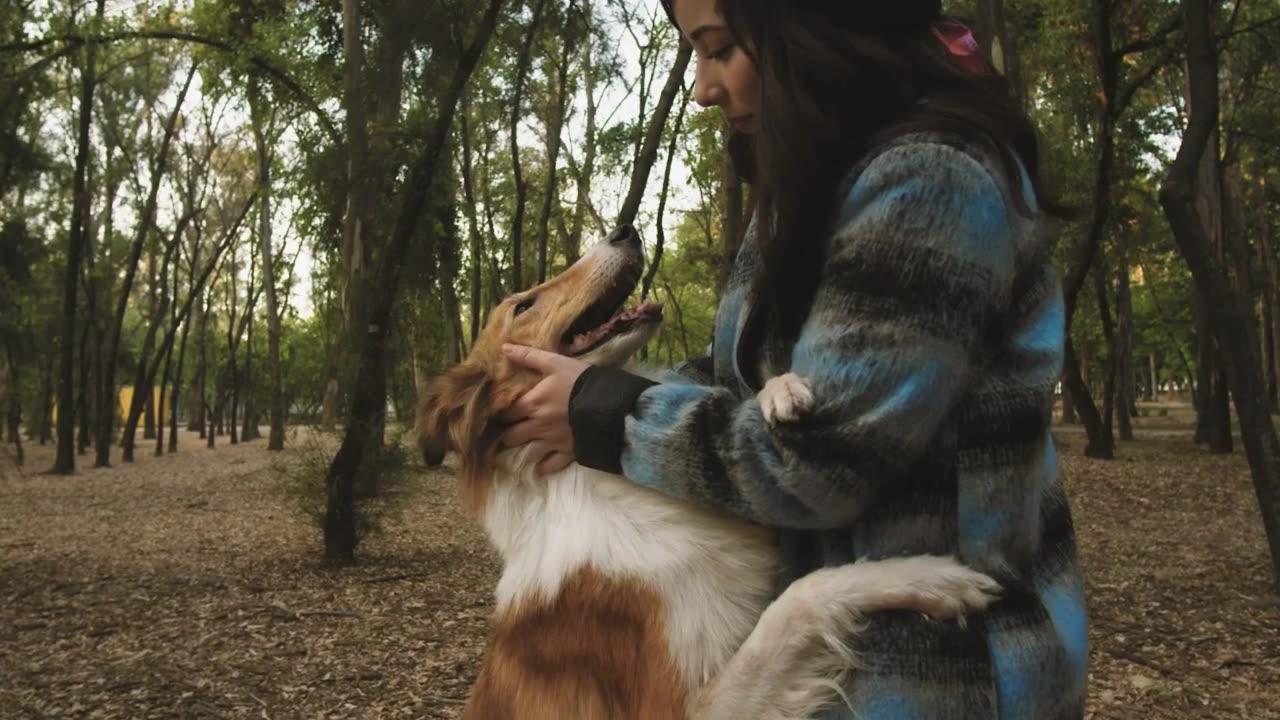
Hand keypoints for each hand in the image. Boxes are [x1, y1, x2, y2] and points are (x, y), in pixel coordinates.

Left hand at [499, 344, 589, 474]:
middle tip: (507, 433)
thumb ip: (529, 356)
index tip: (498, 415)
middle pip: (512, 436)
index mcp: (532, 404)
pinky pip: (550, 466)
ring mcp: (552, 442)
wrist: (609, 404)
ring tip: (522, 449)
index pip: (506, 413)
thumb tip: (504, 347)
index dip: (501, 414)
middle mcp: (537, 426)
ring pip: (528, 453)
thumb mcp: (556, 363)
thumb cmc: (581, 380)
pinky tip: (541, 465)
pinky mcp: (567, 453)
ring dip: (524, 451)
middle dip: (508, 435)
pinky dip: (544, 467)